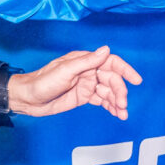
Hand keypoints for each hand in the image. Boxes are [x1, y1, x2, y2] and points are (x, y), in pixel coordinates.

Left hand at [8, 46, 141, 119]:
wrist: (28, 99)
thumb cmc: (42, 82)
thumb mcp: (65, 71)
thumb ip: (86, 62)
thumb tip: (106, 50)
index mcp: (84, 61)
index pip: (110, 62)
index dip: (125, 70)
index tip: (136, 80)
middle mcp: (88, 71)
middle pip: (112, 80)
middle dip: (120, 92)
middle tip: (122, 105)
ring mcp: (86, 84)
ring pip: (108, 92)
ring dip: (117, 102)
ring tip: (122, 113)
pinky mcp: (83, 97)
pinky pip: (102, 100)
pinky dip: (111, 107)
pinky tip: (117, 114)